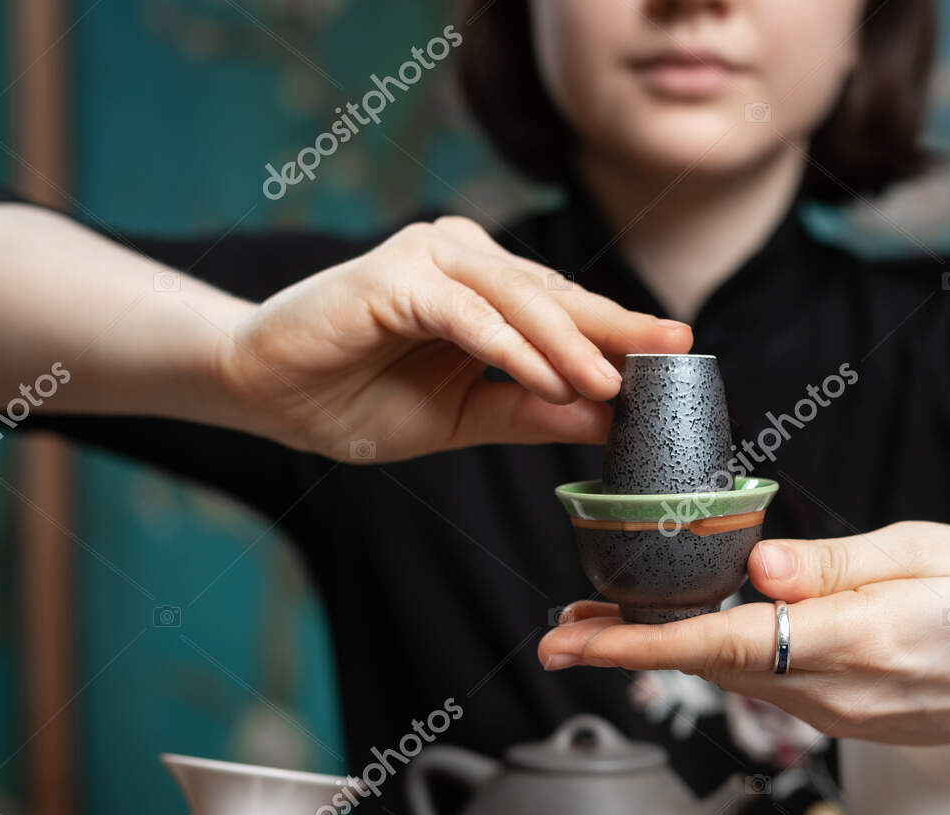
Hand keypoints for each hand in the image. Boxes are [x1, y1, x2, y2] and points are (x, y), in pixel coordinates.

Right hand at [215, 215, 689, 460]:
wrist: (269, 395)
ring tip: (615, 383)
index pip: (566, 310)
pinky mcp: (394, 278)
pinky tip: (551, 378)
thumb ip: (534, 411)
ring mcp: (428, 260)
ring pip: (519, 302)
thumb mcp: (467, 417)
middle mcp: (463, 259)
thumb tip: (610, 420)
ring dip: (569, 345)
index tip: (680, 356)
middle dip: (618, 329)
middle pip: (555, 297)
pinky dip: (511, 349)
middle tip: (677, 350)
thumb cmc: (360, 399)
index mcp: (485, 287)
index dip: (622, 334)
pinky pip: (469, 317)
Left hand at [537, 521, 949, 747]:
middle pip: (710, 668)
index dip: (640, 641)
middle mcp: (836, 694)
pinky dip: (713, 660)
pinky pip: (764, 686)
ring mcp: (837, 717)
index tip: (573, 636)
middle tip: (558, 624)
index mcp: (860, 640)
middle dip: (628, 648)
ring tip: (600, 621)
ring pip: (731, 679)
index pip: (726, 642)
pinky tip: (688, 634)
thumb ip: (837, 563)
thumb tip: (757, 566)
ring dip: (664, 653)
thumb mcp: (930, 552)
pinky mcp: (842, 720)